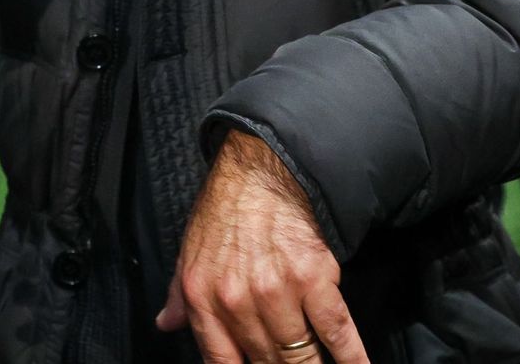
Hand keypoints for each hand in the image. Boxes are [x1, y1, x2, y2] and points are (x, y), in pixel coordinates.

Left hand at [156, 132, 367, 363]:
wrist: (261, 174)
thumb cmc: (224, 213)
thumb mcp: (189, 252)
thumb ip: (179, 295)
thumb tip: (167, 324)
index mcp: (203, 299)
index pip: (221, 362)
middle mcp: (237, 302)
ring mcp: (278, 294)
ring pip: (302, 357)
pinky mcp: (315, 281)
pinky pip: (337, 333)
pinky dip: (353, 359)